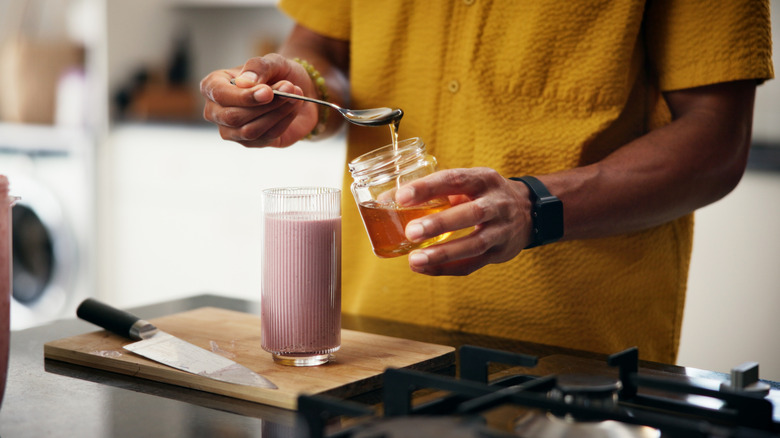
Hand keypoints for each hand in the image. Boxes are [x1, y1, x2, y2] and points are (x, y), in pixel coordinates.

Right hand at [200, 54, 317, 147]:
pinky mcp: (250, 143)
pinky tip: (293, 107)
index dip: (244, 96)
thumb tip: (245, 83)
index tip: (268, 92)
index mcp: (213, 85)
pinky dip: (283, 121)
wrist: (298, 90)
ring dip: (277, 113)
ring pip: (250, 130)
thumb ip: (258, 67)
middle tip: (289, 88)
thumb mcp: (272, 61)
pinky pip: (266, 137)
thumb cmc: (278, 74)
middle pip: (233, 117)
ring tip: (294, 96)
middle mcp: (217, 110)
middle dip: (265, 105)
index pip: (219, 95)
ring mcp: (231, 130)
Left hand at [395, 167, 534, 275]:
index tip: (401, 196)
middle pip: (470, 214)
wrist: (528, 211)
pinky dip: (447, 268)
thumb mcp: (467, 183)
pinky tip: (425, 269)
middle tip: (411, 231)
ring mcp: (501, 230)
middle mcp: (496, 203)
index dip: (427, 188)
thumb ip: (433, 191)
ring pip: (474, 244)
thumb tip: (385, 201)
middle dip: (439, 223)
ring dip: (443, 253)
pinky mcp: (500, 253)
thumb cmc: (483, 195)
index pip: (455, 179)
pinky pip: (473, 264)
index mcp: (483, 180)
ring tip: (415, 260)